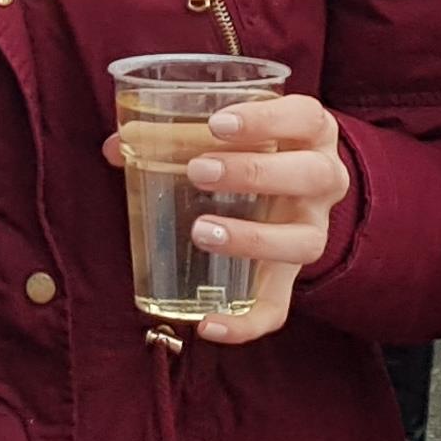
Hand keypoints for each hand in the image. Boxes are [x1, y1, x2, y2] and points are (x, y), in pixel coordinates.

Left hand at [98, 94, 350, 343]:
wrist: (287, 190)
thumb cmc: (250, 149)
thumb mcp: (227, 132)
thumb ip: (175, 134)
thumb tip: (115, 146)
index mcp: (312, 133)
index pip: (305, 117)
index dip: (267, 119)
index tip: (217, 123)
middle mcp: (325, 180)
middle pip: (311, 176)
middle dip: (254, 173)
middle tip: (198, 172)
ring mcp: (312, 230)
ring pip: (302, 243)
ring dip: (252, 238)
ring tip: (201, 231)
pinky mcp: (291, 278)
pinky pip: (277, 308)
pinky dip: (244, 323)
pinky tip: (206, 324)